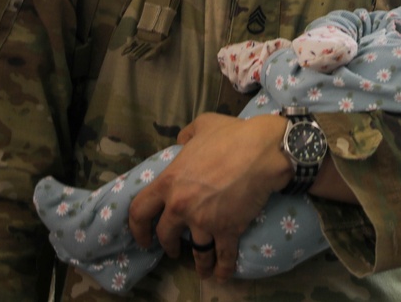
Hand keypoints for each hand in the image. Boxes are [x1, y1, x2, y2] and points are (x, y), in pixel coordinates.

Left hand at [128, 113, 291, 281]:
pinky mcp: (228, 230)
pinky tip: (222, 275)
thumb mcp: (202, 125)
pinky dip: (223, 268)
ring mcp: (204, 221)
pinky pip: (223, 256)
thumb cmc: (232, 135)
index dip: (138, 228)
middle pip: (166, 235)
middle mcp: (181, 206)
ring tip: (201, 268)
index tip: (143, 237)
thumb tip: (181, 141)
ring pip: (196, 251)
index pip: (140, 211)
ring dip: (198, 263)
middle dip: (169, 245)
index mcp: (169, 181)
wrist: (263, 151)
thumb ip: (186, 135)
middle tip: (174, 248)